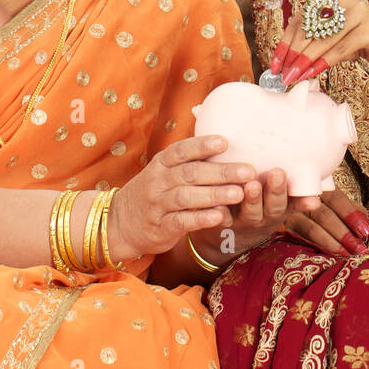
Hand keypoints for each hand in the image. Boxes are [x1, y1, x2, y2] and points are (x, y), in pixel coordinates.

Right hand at [108, 135, 260, 261]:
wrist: (121, 223)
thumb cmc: (154, 193)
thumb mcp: (163, 171)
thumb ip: (188, 160)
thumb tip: (223, 141)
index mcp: (161, 164)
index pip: (181, 150)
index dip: (202, 145)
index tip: (226, 142)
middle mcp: (157, 181)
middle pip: (190, 173)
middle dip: (221, 172)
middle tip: (247, 171)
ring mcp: (157, 205)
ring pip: (187, 197)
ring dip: (215, 194)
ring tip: (239, 193)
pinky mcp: (160, 227)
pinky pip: (181, 222)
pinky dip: (201, 219)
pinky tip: (220, 216)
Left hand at [187, 168, 319, 267]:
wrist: (226, 238)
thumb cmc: (258, 207)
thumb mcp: (278, 202)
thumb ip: (292, 188)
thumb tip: (316, 169)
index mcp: (279, 209)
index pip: (294, 204)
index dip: (302, 201)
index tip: (312, 197)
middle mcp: (265, 217)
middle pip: (274, 207)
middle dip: (276, 191)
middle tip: (278, 173)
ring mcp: (244, 221)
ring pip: (251, 212)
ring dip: (253, 199)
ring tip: (252, 184)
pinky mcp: (221, 223)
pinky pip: (221, 219)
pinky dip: (220, 213)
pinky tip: (219, 203)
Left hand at [268, 0, 368, 83]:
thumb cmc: (357, 40)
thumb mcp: (331, 37)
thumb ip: (310, 41)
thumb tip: (284, 62)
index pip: (300, 20)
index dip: (285, 43)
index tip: (275, 64)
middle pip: (309, 28)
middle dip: (294, 54)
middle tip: (284, 74)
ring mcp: (358, 10)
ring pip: (323, 39)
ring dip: (306, 61)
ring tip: (295, 76)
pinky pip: (340, 48)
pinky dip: (324, 62)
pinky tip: (313, 73)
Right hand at [284, 187, 368, 257]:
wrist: (289, 212)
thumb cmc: (326, 208)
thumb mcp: (339, 205)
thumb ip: (352, 209)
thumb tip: (364, 224)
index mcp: (321, 187)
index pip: (336, 198)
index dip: (351, 214)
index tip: (364, 231)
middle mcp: (305, 197)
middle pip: (324, 215)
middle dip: (344, 234)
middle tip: (358, 248)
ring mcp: (293, 213)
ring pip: (312, 230)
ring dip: (332, 244)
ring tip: (347, 254)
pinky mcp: (288, 228)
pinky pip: (303, 240)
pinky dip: (318, 248)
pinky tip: (328, 256)